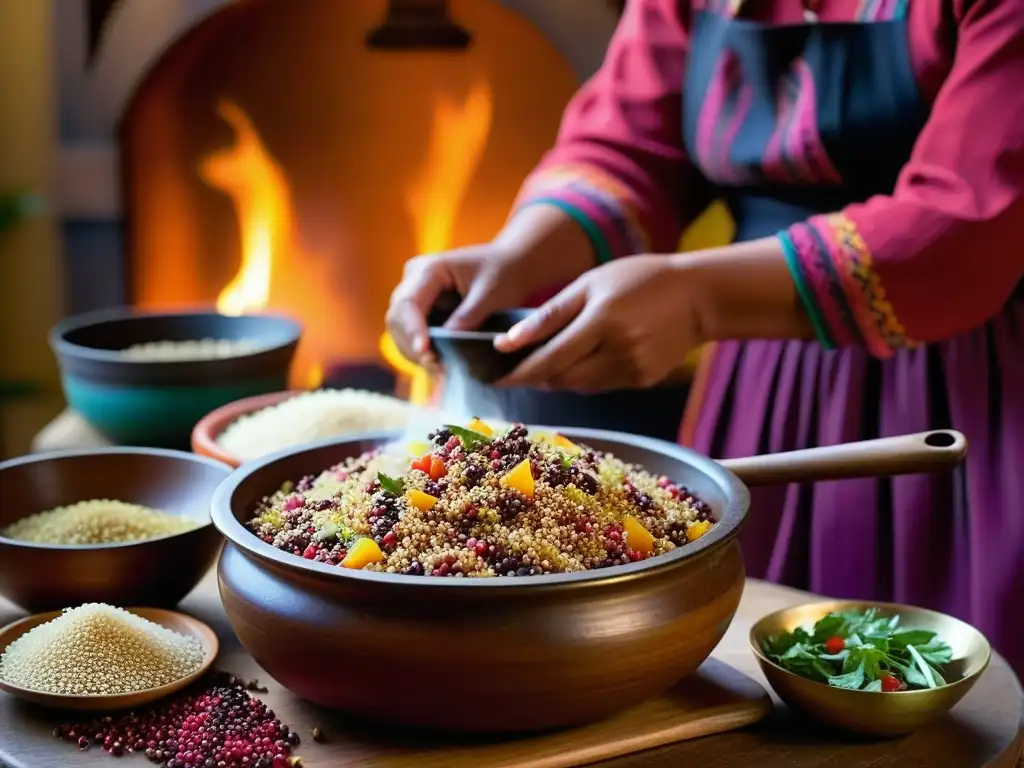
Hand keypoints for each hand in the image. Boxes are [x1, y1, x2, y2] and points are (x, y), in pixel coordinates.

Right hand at [385, 244, 533, 365]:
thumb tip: (444, 343)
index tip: (425, 354)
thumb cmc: (503, 273)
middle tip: (436, 368)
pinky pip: (413, 334)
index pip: (408, 303)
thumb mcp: (490, 294)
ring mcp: (415, 294)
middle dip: (412, 346)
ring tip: (440, 370)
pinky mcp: (422, 309)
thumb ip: (467, 317)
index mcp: (429, 269)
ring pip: (400, 330)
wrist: (510, 264)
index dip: (413, 330)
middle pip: (397, 318)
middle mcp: (414, 279)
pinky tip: (439, 365)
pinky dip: (423, 351)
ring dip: (415, 352)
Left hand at [494, 254, 704, 391]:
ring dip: (558, 376)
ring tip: (548, 359)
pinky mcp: (643, 380)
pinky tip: (586, 358)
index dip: (518, 372)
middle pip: (561, 378)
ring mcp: (633, 370)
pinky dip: (584, 376)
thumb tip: (509, 342)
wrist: (698, 296)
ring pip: (579, 386)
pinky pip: (601, 386)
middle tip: (514, 368)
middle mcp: (619, 351)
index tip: (494, 376)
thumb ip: (549, 314)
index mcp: (602, 321)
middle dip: (535, 376)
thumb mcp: (590, 283)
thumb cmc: (639, 279)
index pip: (549, 358)